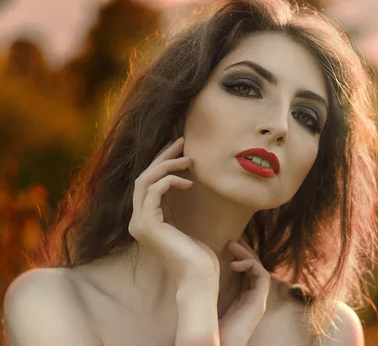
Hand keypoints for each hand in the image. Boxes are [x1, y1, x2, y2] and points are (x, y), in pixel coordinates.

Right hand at [128, 136, 219, 290]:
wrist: (198, 277)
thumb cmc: (198, 255)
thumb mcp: (184, 224)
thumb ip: (174, 208)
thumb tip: (181, 184)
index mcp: (145, 220)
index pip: (148, 183)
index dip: (161, 163)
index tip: (179, 149)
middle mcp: (137, 220)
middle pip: (143, 177)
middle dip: (163, 156)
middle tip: (181, 141)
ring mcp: (139, 223)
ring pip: (146, 180)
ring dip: (167, 164)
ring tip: (189, 158)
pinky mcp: (148, 224)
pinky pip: (154, 190)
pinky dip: (170, 180)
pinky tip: (189, 181)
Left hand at [218, 239, 270, 345]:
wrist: (216, 344)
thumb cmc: (208, 325)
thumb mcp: (209, 298)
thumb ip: (209, 286)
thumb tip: (194, 269)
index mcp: (243, 297)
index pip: (247, 271)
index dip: (239, 256)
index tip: (228, 245)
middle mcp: (253, 297)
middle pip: (255, 268)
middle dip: (244, 252)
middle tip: (232, 240)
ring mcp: (258, 300)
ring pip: (259, 268)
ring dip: (247, 254)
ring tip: (232, 245)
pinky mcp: (259, 302)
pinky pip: (262, 276)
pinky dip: (250, 265)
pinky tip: (234, 263)